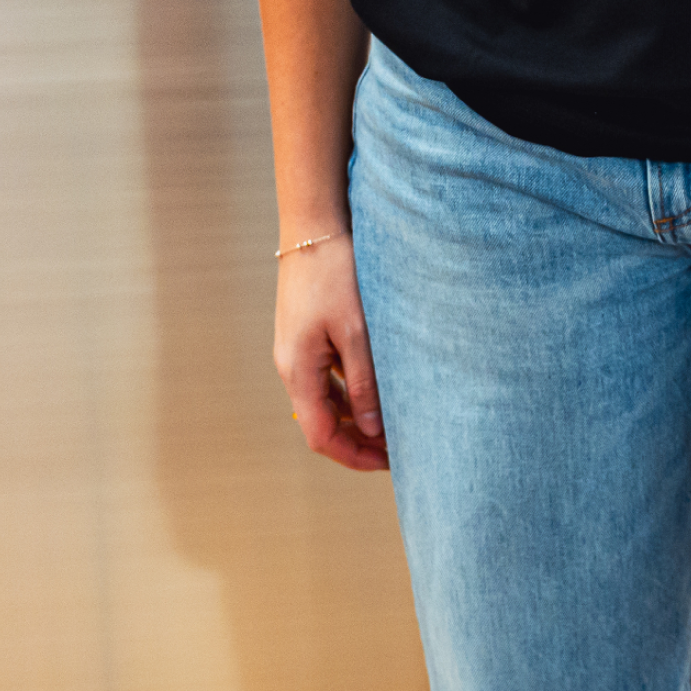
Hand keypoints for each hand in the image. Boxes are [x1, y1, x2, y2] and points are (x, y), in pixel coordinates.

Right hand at [274, 235, 386, 470]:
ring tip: (394, 421)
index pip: (321, 435)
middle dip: (358, 441)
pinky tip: (377, 387)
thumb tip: (374, 430)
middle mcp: (291, 367)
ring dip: (355, 417)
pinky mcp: (306, 336)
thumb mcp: (356, 331)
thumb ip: (363, 383)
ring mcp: (297, 351)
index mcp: (298, 371)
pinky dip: (349, 392)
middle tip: (398, 447)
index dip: (354, 456)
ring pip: (324, 401)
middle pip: (322, 422)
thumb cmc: (335, 273)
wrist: (313, 227)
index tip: (389, 462)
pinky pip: (325, 378)